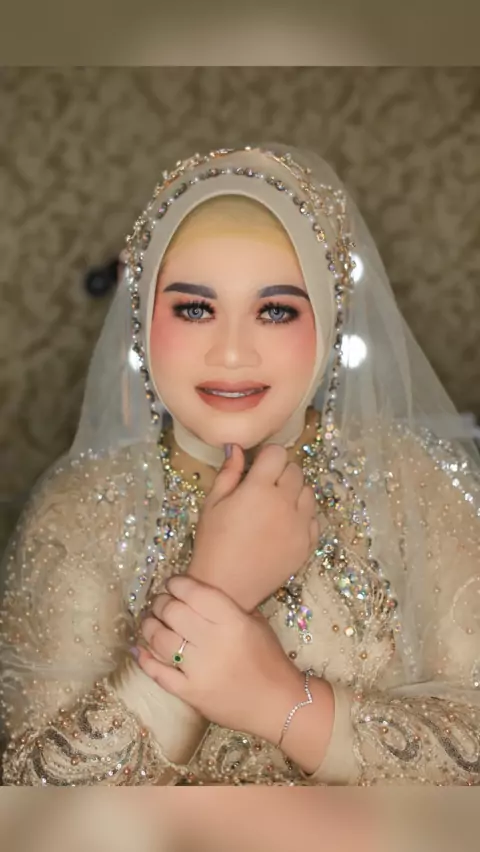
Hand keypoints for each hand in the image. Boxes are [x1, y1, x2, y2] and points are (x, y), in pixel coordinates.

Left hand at [137, 576, 303, 743]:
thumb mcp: (256, 622)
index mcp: (233, 622)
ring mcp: (199, 671)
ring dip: (149, 626)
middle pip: (173, 613)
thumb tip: (195, 592)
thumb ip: (228, 606)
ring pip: (160, 640)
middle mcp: (213, 643)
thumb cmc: (270, 659)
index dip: (177, 584)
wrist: (278, 704)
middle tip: (160, 602)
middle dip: (161, 603)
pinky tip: (139, 648)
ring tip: (149, 621)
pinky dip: (145, 659)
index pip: (195, 594)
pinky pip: (159, 673)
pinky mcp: (190, 694)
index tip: (172, 583)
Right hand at [188, 444, 318, 611]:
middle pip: (295, 471)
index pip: (277, 454)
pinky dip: (302, 517)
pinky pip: (313, 519)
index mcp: (259, 489)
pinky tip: (284, 525)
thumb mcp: (212, 504)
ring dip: (295, 492)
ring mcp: (300, 525)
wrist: (226, 588)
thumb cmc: (213, 543)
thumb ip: (228, 473)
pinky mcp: (307, 545)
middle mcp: (285, 503)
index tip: (258, 466)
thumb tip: (237, 449)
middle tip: (264, 487)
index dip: (267, 456)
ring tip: (276, 506)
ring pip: (308, 493)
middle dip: (280, 472)